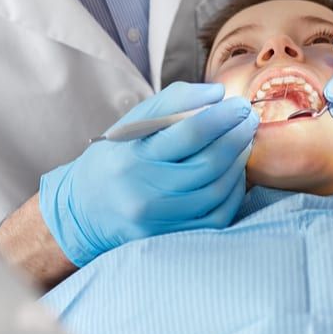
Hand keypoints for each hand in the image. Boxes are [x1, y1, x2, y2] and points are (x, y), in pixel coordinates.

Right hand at [39, 82, 257, 266]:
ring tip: (243, 141)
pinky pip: (217, 217)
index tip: (238, 104)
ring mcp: (158, 221)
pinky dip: (233, 192)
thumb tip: (218, 94)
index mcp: (133, 158)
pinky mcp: (170, 239)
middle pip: (208, 164)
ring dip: (239, 162)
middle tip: (248, 119)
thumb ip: (173, 102)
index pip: (189, 134)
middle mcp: (144, 193)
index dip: (222, 117)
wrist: (84, 210)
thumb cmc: (115, 158)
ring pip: (217, 191)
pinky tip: (234, 172)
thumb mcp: (132, 124)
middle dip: (236, 137)